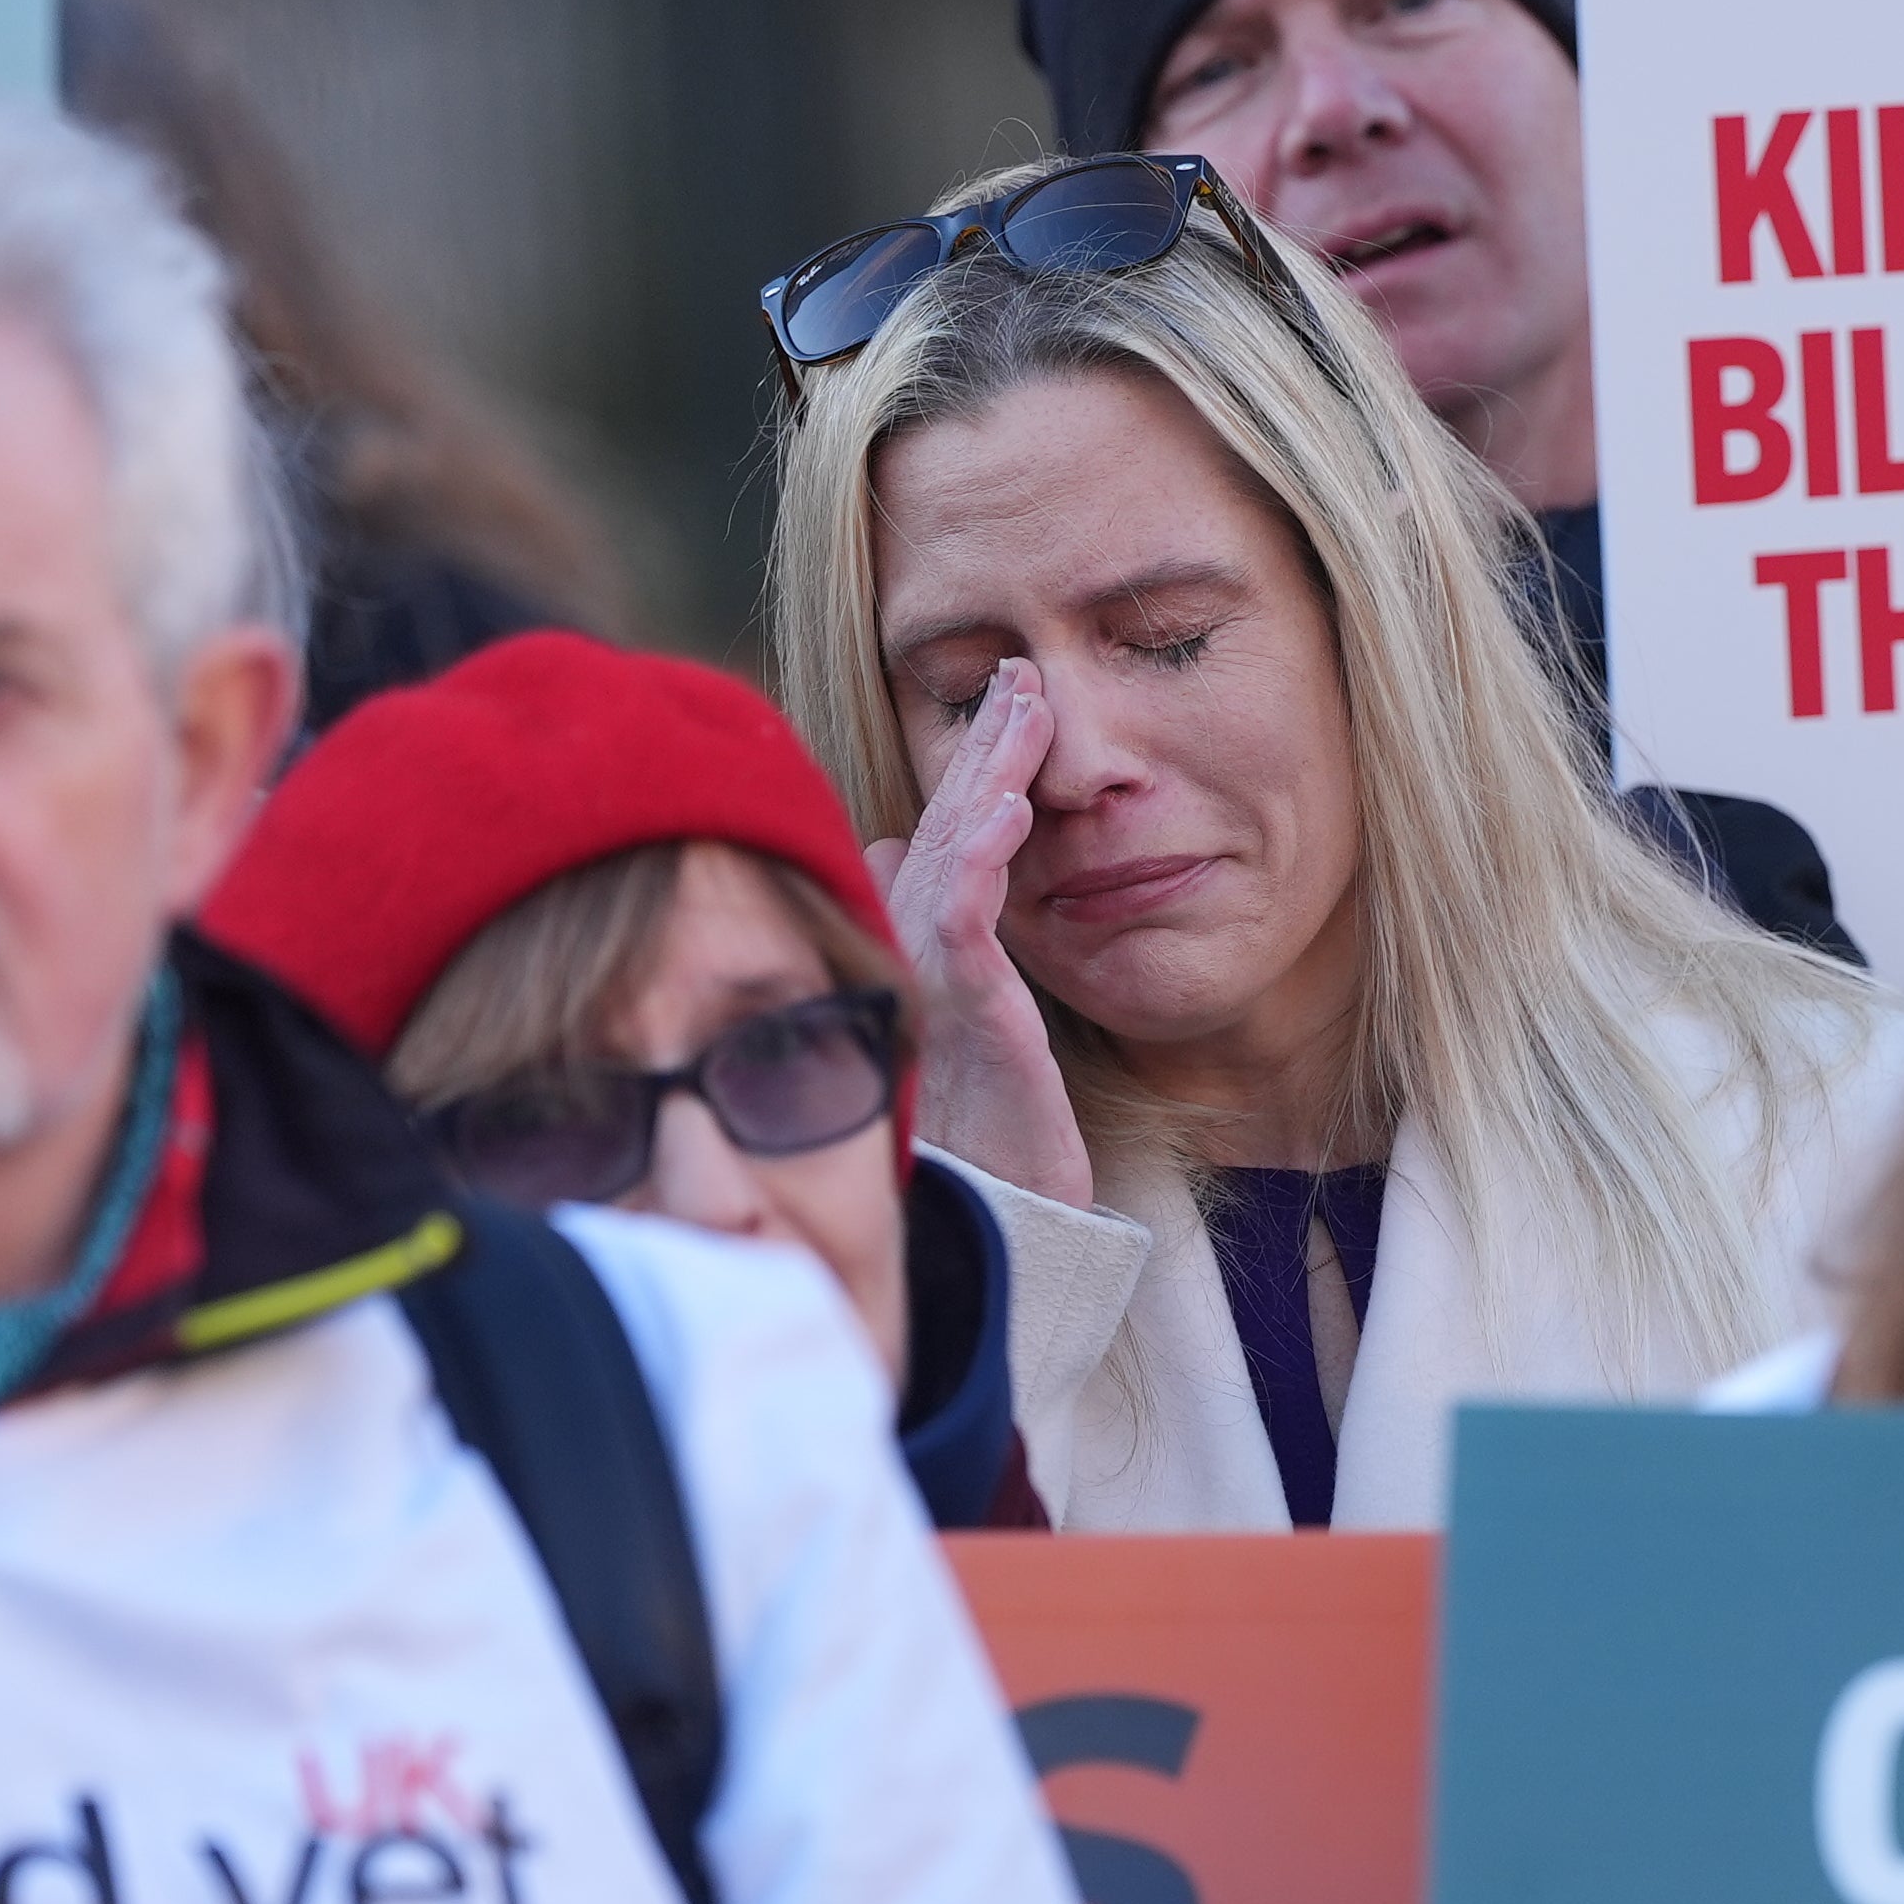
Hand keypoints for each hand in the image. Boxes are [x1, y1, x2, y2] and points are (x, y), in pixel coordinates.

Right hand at [871, 666, 1098, 1209]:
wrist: (986, 1234)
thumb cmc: (970, 1144)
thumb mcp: (959, 1026)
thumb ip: (932, 937)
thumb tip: (879, 849)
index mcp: (924, 953)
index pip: (943, 838)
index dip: (974, 764)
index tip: (1011, 693)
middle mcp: (916, 957)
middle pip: (943, 827)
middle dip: (984, 745)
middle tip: (1020, 668)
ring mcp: (935, 983)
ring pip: (950, 858)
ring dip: (987, 778)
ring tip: (1024, 706)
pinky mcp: (966, 1019)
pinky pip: (966, 927)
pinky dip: (981, 862)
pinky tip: (1009, 810)